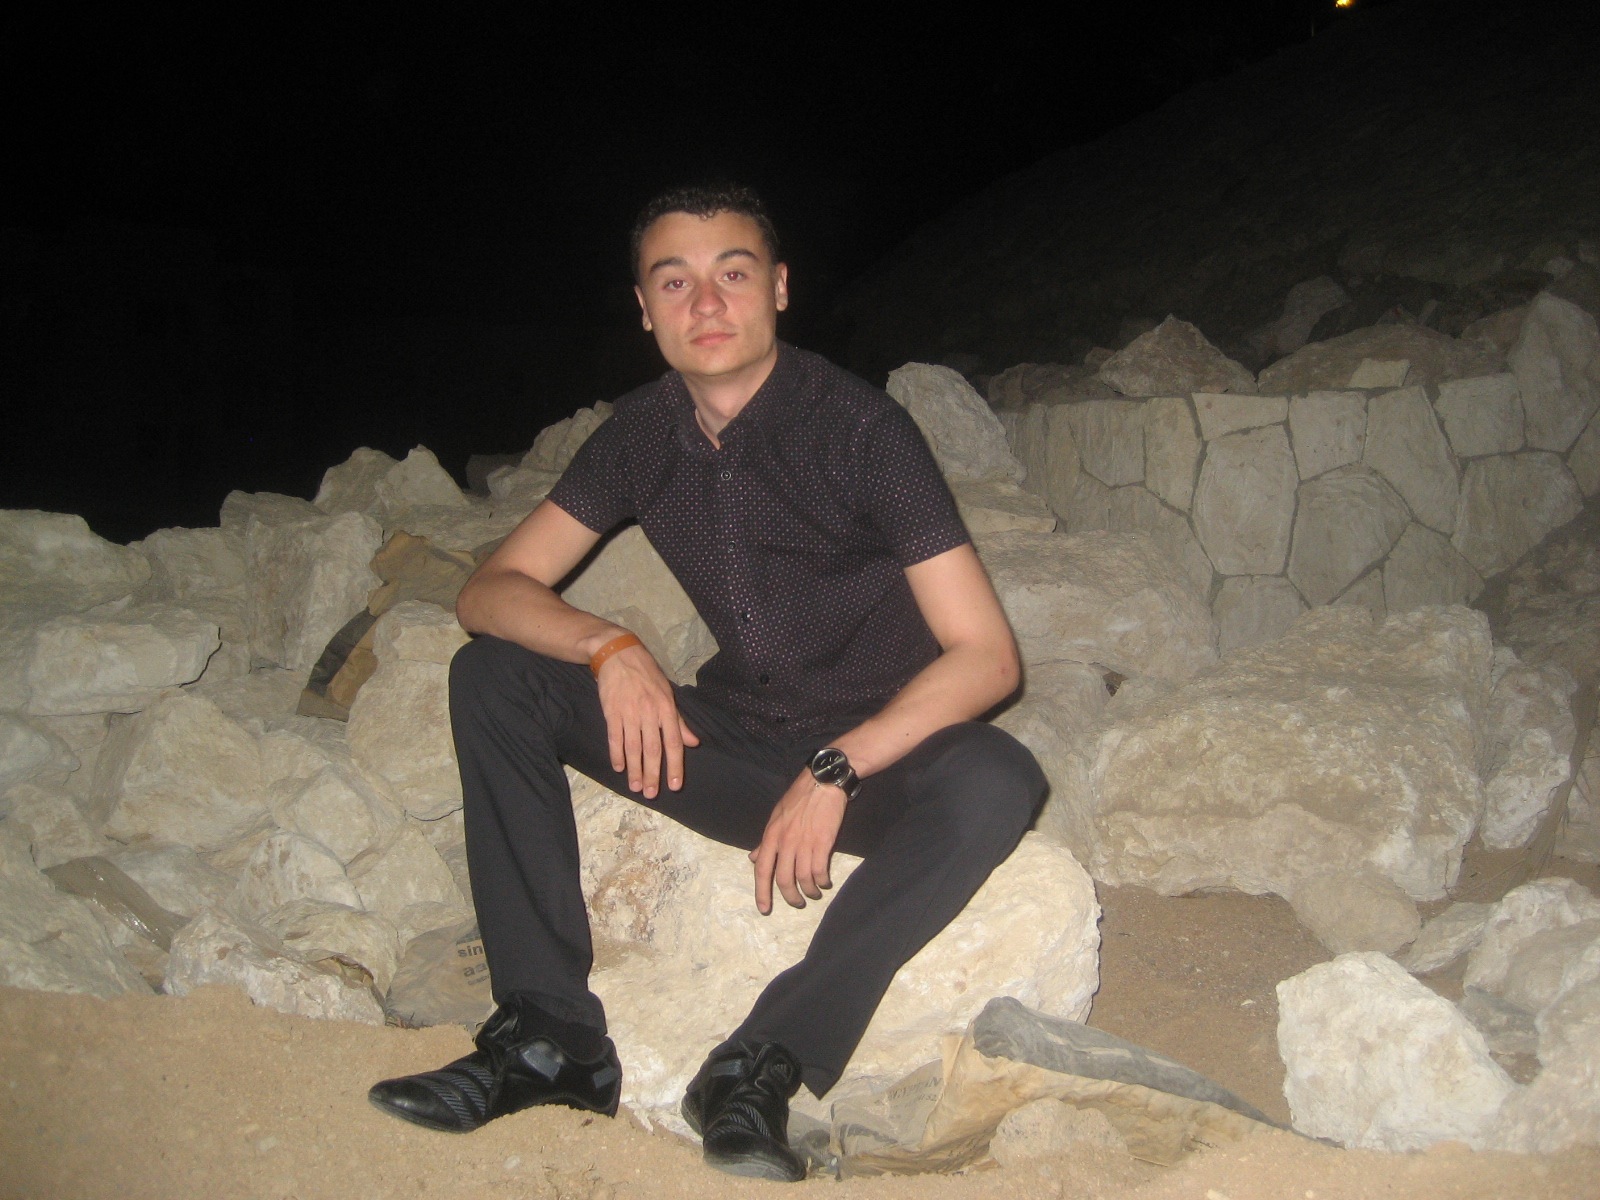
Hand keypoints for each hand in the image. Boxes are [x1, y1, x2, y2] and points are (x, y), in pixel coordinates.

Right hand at [594, 641, 698, 797]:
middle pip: (652, 749)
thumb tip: (693, 743)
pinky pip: (614, 737)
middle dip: (652, 774)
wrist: (619, 655)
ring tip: (635, 787)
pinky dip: (616, 754)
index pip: (673, 743)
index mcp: (666, 709)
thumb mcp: (668, 694)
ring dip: (634, 769)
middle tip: (651, 794)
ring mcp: (629, 713)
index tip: (675, 785)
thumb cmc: (647, 675)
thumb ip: (678, 721)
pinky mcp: (611, 712)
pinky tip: (619, 767)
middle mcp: (649, 713)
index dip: (674, 766)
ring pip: (633, 747)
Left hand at [749, 770, 847, 913]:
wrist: (823, 782)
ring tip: (814, 893)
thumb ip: (765, 841)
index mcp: (771, 835)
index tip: (764, 908)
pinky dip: (822, 880)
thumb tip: (753, 858)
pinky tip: (825, 882)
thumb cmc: (799, 798)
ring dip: (809, 891)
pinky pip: (819, 870)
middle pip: (783, 879)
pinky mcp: (823, 842)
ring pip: (803, 878)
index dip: (761, 892)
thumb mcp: (776, 817)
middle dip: (790, 897)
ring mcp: (804, 842)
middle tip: (797, 903)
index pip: (761, 869)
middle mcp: (785, 841)